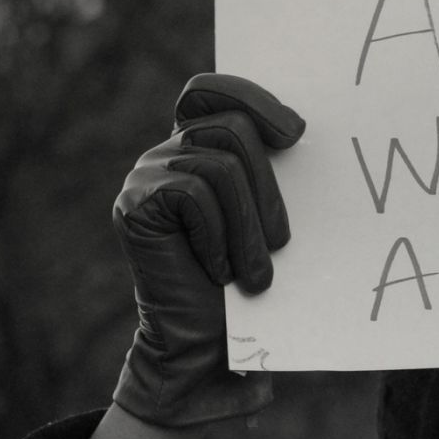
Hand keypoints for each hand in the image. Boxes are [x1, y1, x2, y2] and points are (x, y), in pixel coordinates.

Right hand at [111, 74, 304, 426]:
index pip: (212, 88)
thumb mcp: (265, 221)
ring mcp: (146, 175)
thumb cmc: (243, 288)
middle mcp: (167, 152)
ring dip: (250, 225)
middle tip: (283, 244)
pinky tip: (217, 272)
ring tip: (255, 274)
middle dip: (269, 187)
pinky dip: (218, 235)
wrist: (202, 350)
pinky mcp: (134, 204)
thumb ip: (271, 172)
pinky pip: (193, 191)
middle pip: (231, 126)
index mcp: (197, 147)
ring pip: (220, 164)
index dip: (252, 96)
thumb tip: (304, 128)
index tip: (297, 134)